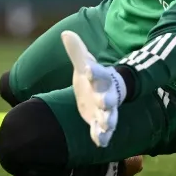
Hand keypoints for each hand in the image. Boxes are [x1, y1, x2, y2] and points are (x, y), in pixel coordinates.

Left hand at [61, 31, 126, 147]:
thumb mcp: (84, 62)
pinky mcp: (100, 121)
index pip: (99, 73)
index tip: (88, 70)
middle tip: (103, 102)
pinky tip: (100, 143)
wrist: (107, 88)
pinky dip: (102, 136)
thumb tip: (65, 33)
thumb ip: (76, 51)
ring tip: (104, 128)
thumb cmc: (94, 75)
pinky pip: (103, 131)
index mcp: (100, 77)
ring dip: (107, 123)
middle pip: (108, 98)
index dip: (94, 71)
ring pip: (109, 117)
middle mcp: (105, 94)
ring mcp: (105, 110)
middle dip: (106, 101)